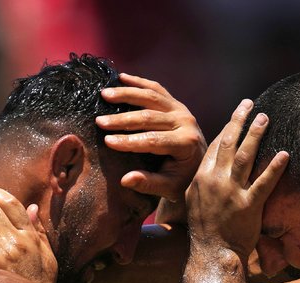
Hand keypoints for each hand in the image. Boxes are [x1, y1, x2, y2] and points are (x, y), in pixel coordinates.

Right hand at [96, 73, 205, 201]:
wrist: (200, 166)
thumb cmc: (183, 180)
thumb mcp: (168, 188)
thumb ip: (148, 184)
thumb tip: (125, 180)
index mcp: (186, 144)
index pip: (153, 140)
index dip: (129, 141)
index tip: (107, 141)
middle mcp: (186, 123)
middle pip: (150, 116)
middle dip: (122, 119)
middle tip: (99, 121)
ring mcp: (182, 110)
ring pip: (152, 97)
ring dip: (127, 93)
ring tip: (104, 94)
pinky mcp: (177, 104)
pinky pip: (157, 89)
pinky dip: (139, 82)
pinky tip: (122, 77)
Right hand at [186, 99, 288, 261]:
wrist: (211, 253)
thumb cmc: (204, 230)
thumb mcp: (194, 201)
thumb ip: (203, 181)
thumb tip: (211, 167)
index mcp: (201, 178)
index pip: (216, 146)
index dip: (228, 127)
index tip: (237, 115)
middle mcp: (215, 181)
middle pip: (229, 143)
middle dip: (240, 121)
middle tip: (251, 105)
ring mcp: (232, 192)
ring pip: (245, 156)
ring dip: (256, 135)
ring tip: (266, 118)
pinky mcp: (249, 206)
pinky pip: (264, 182)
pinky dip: (275, 167)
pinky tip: (285, 154)